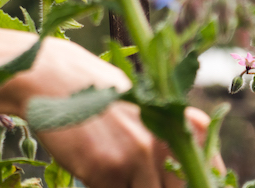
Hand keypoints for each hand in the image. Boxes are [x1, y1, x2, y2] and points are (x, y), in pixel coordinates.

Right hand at [19, 39, 223, 186]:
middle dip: (155, 186)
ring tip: (109, 165)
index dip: (201, 183)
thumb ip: (161, 134)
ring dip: (126, 185)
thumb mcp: (138, 103)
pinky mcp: (105, 170)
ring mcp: (133, 157)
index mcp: (173, 123)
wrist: (51, 77)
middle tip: (136, 177)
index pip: (203, 170)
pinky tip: (89, 162)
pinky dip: (102, 185)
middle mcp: (160, 142)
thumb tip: (184, 162)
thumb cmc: (93, 91)